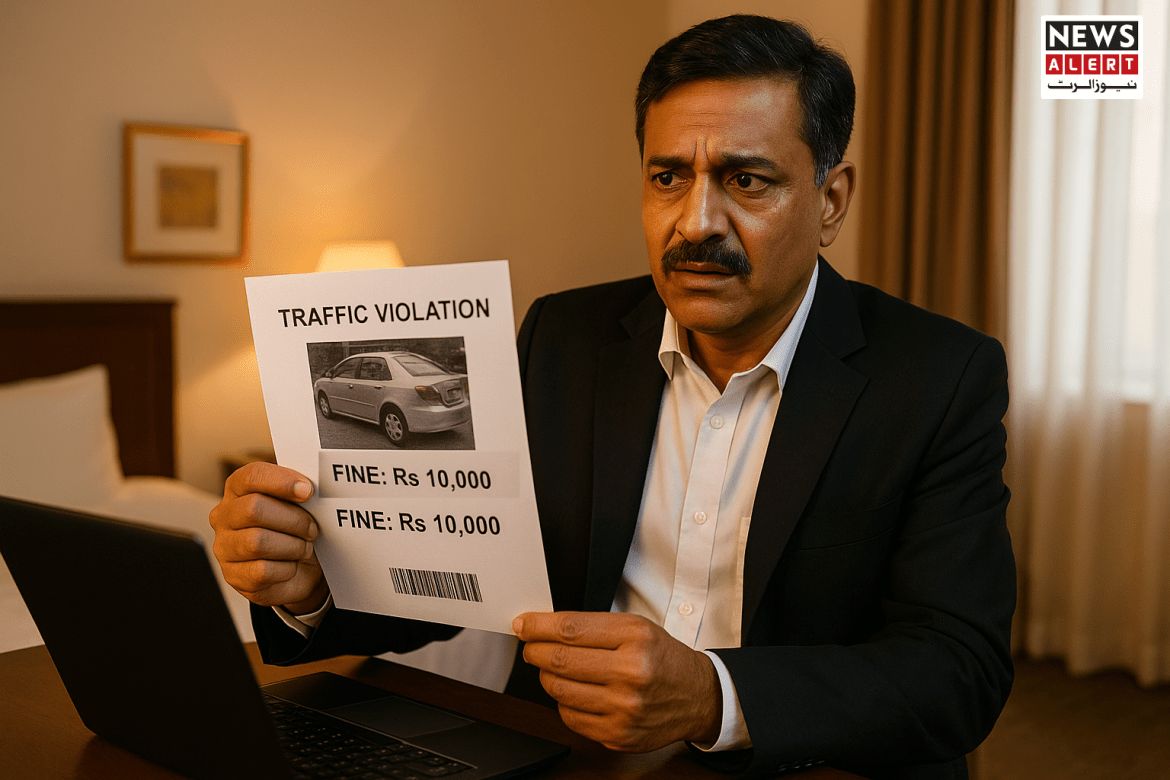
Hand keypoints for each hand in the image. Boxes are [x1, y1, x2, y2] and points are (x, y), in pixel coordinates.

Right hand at [209, 462, 328, 613]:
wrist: (299, 572)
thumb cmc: (294, 531)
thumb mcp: (298, 506)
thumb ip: (297, 492)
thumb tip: (306, 488)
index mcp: (238, 490)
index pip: (252, 476)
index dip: (281, 481)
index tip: (308, 491)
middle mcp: (224, 516)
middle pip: (254, 509)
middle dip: (293, 520)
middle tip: (312, 529)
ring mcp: (225, 547)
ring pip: (257, 541)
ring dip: (292, 546)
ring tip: (304, 548)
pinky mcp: (233, 575)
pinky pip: (262, 570)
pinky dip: (286, 569)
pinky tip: (292, 565)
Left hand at [512, 611, 721, 751]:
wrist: (696, 696)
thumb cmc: (662, 658)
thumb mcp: (636, 628)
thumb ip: (593, 626)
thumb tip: (543, 627)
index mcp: (635, 638)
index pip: (570, 629)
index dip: (538, 626)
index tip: (523, 624)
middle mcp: (630, 673)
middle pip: (559, 660)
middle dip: (535, 650)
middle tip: (531, 646)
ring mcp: (623, 708)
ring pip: (559, 690)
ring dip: (546, 676)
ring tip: (555, 668)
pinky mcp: (617, 734)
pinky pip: (569, 717)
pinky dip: (563, 701)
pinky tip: (574, 691)